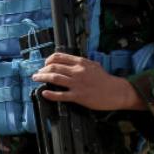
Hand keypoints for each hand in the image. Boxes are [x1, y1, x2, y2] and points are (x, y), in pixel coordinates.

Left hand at [31, 53, 145, 110]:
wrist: (116, 92)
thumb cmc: (106, 80)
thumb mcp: (94, 66)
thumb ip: (82, 63)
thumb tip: (70, 62)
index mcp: (81, 63)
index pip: (59, 57)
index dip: (48, 60)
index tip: (45, 64)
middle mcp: (77, 71)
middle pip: (54, 67)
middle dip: (42, 70)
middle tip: (37, 74)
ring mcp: (77, 84)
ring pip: (54, 78)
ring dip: (42, 78)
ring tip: (36, 79)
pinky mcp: (78, 96)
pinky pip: (60, 95)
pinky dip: (50, 94)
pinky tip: (44, 93)